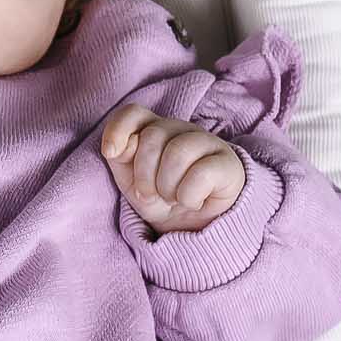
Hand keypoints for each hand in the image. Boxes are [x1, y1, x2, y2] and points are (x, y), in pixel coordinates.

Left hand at [100, 102, 246, 234]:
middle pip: (152, 137)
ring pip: (177, 153)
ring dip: (167, 187)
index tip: (111, 153)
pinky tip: (194, 202)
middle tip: (152, 195)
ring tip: (173, 199)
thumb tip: (121, 146)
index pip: (133, 113)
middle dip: (144, 176)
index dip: (117, 129)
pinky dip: (189, 197)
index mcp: (153, 130)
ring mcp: (207, 142)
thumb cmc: (160, 198)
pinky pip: (201, 174)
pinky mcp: (228, 163)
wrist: (194, 227)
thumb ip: (121, 158)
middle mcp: (180, 130)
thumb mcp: (131, 182)